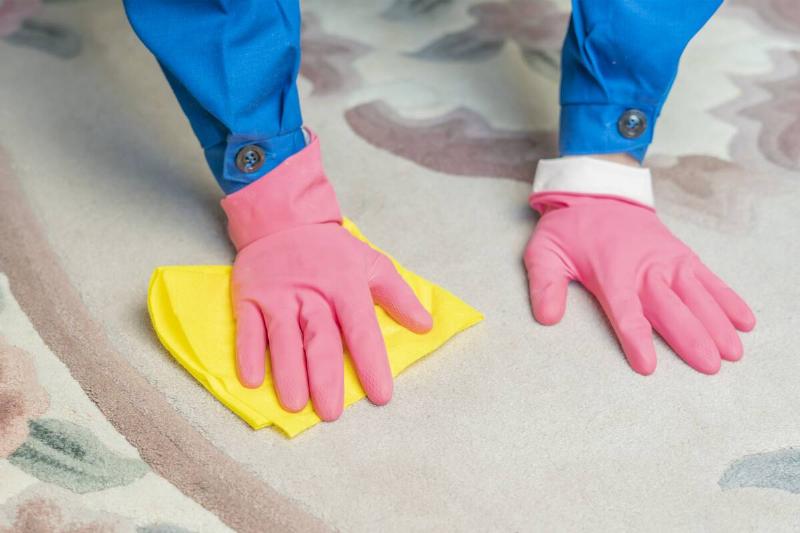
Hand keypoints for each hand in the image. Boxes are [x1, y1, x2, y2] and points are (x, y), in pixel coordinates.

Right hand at [222, 133, 431, 419]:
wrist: (283, 219)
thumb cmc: (332, 250)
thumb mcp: (371, 263)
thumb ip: (398, 295)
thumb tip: (425, 326)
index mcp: (346, 286)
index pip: (362, 330)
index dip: (371, 363)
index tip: (381, 395)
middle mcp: (311, 294)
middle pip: (320, 340)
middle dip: (326, 377)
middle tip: (331, 412)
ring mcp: (278, 297)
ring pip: (283, 338)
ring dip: (288, 372)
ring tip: (294, 404)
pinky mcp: (250, 298)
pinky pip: (248, 329)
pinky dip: (248, 354)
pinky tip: (251, 380)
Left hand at [524, 158, 754, 374]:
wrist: (599, 192)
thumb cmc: (570, 230)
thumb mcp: (544, 252)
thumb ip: (545, 285)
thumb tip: (547, 318)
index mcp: (612, 273)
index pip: (626, 312)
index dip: (637, 339)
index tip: (648, 367)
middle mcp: (646, 269)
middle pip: (671, 309)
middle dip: (692, 337)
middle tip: (711, 366)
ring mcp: (669, 261)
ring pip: (697, 296)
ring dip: (717, 323)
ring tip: (734, 352)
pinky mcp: (683, 255)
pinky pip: (710, 279)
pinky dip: (728, 299)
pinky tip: (745, 321)